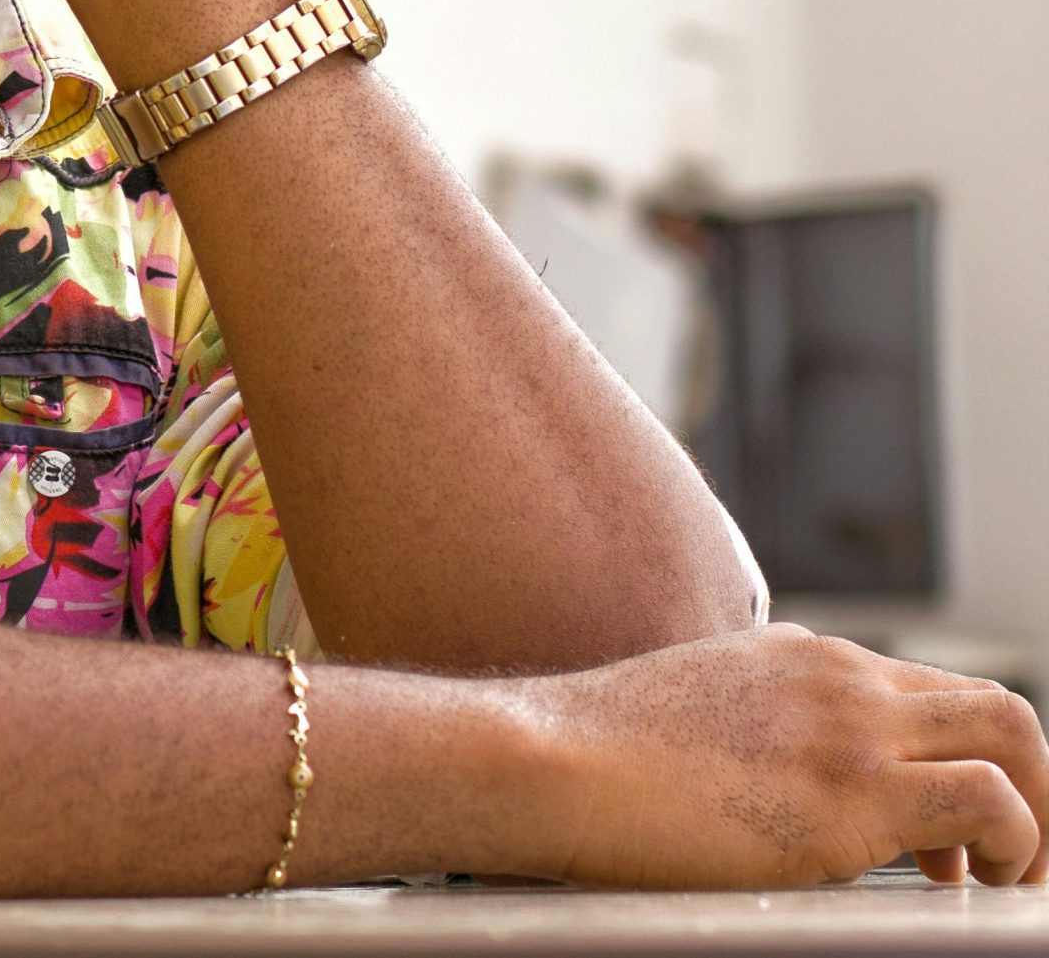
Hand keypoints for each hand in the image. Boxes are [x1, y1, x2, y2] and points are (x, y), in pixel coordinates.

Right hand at [521, 623, 1048, 887]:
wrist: (546, 760)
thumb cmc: (588, 759)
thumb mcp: (687, 718)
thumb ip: (752, 734)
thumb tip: (776, 798)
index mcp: (795, 657)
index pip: (924, 693)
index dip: (960, 765)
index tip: (949, 840)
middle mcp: (836, 675)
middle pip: (994, 704)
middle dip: (1035, 785)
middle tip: (1016, 860)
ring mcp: (847, 725)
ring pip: (1012, 734)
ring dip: (1039, 816)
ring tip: (1013, 880)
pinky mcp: (850, 791)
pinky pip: (990, 802)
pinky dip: (1014, 844)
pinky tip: (973, 887)